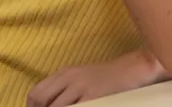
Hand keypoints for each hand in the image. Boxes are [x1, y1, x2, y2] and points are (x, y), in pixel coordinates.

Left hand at [26, 50, 166, 106]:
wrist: (136, 68)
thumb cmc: (111, 77)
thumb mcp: (83, 77)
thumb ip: (65, 88)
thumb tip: (50, 105)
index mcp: (65, 73)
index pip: (36, 93)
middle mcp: (69, 78)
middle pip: (40, 100)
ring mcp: (81, 87)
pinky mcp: (93, 97)